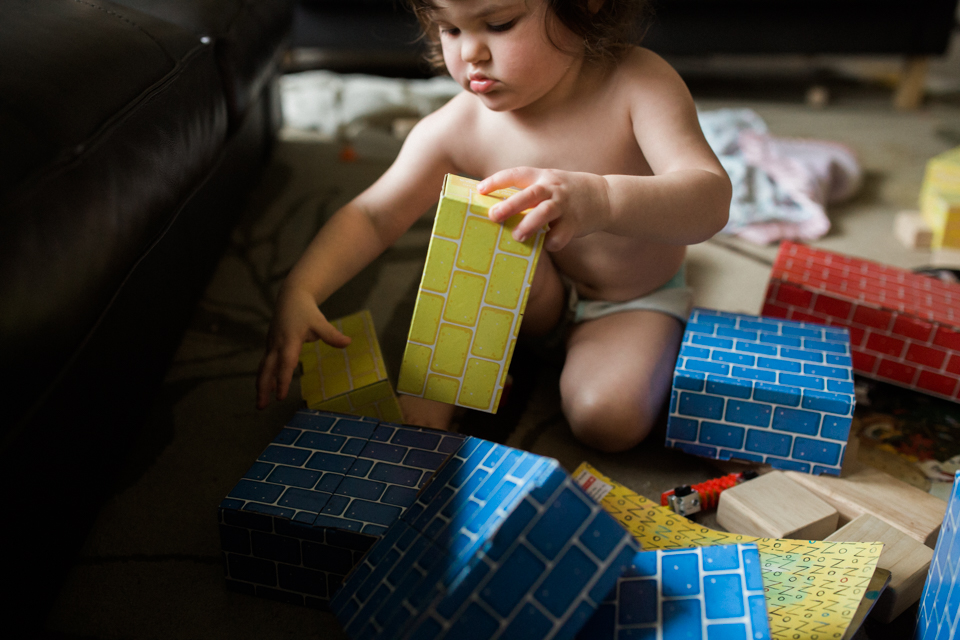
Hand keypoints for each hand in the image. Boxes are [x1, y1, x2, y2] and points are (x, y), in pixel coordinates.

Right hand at [256, 286, 350, 408]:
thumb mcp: (320, 322)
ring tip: (261, 404)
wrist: (291, 297)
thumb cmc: (306, 311)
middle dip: (263, 388)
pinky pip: (265, 364)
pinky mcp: (270, 345)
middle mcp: (277, 345)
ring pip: (263, 368)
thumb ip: (332, 335)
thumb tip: (347, 343)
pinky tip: (268, 390)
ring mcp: (271, 345)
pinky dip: (265, 377)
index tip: (281, 396)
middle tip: (261, 407)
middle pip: (267, 370)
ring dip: (261, 386)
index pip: (285, 364)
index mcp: (289, 341)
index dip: (282, 380)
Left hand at [477, 167, 610, 250]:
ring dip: (529, 225)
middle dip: (511, 205)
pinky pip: (560, 235)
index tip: (480, 190)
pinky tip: (547, 245)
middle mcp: (553, 189)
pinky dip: (551, 242)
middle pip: (530, 195)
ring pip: (545, 213)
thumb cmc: (566, 194)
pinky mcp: (575, 223)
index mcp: (543, 177)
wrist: (604, 197)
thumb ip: (528, 193)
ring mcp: (565, 206)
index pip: (517, 174)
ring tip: (517, 236)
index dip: (497, 181)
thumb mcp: (549, 184)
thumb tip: (497, 209)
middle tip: (493, 215)